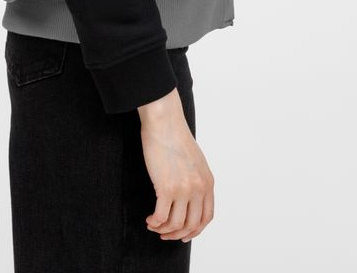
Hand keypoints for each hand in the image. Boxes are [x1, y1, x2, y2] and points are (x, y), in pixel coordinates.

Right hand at [138, 88, 214, 243]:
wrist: (164, 122)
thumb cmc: (175, 137)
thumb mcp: (195, 161)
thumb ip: (196, 179)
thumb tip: (188, 197)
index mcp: (207, 182)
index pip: (206, 217)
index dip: (195, 230)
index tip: (183, 234)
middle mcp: (198, 188)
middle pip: (192, 225)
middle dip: (177, 234)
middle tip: (165, 234)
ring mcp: (183, 189)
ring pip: (176, 223)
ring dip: (163, 229)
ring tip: (153, 225)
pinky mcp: (166, 187)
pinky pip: (161, 216)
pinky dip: (154, 222)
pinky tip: (149, 219)